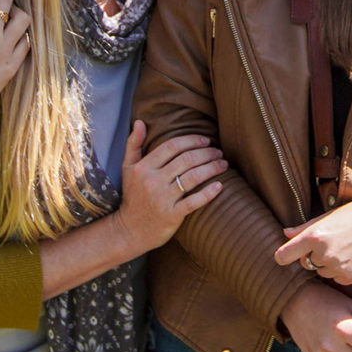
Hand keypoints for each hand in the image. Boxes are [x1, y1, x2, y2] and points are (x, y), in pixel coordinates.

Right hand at [113, 123, 225, 253]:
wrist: (129, 230)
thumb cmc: (133, 196)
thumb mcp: (128, 169)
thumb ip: (134, 144)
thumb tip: (140, 121)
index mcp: (143, 167)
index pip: (172, 146)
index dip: (192, 140)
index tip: (206, 140)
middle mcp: (152, 181)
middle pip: (187, 159)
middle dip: (207, 153)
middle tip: (218, 152)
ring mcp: (162, 199)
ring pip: (193, 177)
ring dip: (212, 168)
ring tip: (223, 164)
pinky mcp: (172, 215)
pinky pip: (194, 201)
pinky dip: (209, 193)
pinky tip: (220, 185)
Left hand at [273, 191, 351, 283]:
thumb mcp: (330, 216)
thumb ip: (305, 228)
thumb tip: (285, 233)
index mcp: (314, 235)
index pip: (283, 256)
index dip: (285, 256)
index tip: (289, 254)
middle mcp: (324, 253)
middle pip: (306, 264)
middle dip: (314, 256)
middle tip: (334, 241)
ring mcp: (338, 267)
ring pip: (323, 272)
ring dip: (330, 264)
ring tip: (348, 246)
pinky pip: (338, 279)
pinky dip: (343, 271)